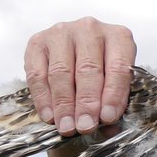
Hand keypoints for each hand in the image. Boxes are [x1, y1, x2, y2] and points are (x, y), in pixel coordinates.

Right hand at [24, 17, 136, 135]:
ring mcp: (62, 32)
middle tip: (85, 126)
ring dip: (64, 104)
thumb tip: (107, 125)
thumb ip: (116, 98)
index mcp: (119, 36)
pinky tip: (49, 116)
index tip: (108, 118)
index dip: (113, 94)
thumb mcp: (118, 79)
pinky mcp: (38, 42)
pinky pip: (38, 74)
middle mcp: (90, 29)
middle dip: (86, 103)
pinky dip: (43, 98)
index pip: (118, 67)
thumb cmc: (105, 67)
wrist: (78, 48)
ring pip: (61, 72)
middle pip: (88, 70)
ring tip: (67, 127)